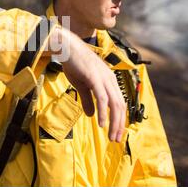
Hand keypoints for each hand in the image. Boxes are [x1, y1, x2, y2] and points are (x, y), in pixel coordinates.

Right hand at [47, 26, 126, 141]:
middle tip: (115, 138)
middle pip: (120, 106)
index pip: (119, 102)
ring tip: (111, 135)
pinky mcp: (95, 78)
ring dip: (113, 122)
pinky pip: (102, 99)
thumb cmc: (74, 63)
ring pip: (114, 104)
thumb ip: (88, 100)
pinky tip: (101, 123)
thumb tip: (92, 115)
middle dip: (119, 124)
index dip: (119, 118)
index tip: (116, 131)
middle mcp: (110, 79)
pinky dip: (103, 112)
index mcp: (109, 80)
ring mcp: (103, 78)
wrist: (67, 48)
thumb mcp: (81, 85)